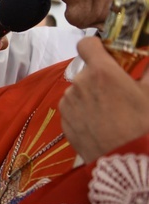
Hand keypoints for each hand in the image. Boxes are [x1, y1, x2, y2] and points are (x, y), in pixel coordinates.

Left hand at [59, 36, 148, 162]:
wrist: (124, 159)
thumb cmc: (141, 124)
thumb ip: (148, 67)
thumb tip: (147, 51)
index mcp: (101, 71)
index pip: (87, 44)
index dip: (97, 46)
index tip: (107, 54)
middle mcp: (79, 83)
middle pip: (86, 71)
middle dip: (100, 77)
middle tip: (118, 91)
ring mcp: (68, 103)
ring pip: (79, 90)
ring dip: (90, 94)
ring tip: (110, 111)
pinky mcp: (63, 120)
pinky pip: (72, 108)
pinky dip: (83, 110)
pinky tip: (99, 123)